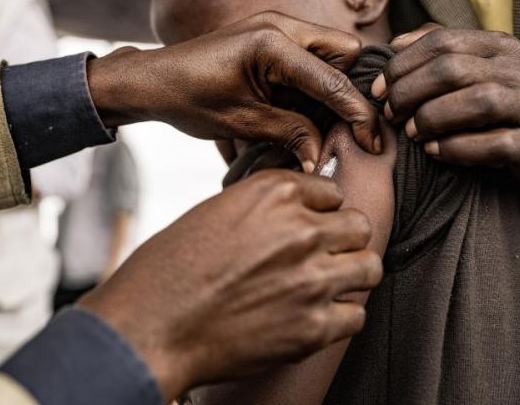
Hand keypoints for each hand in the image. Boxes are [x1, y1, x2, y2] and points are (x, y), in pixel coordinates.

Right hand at [79, 170, 381, 400]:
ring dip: (349, 275)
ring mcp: (312, 278)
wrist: (151, 326)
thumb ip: (265, 209)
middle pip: (358, 226)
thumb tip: (294, 216)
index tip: (312, 225)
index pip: (332, 192)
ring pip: (368, 267)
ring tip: (325, 285)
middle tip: (324, 255)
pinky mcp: (314, 327)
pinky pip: (355, 315)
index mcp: (274, 193)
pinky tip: (313, 316)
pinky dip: (339, 317)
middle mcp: (300, 230)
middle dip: (343, 240)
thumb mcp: (216, 211)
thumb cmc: (169, 270)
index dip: (321, 211)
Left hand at [87, 12, 381, 171]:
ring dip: (328, 85)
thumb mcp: (243, 122)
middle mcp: (280, 24)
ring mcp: (276, 26)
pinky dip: (311, 81)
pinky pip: (308, 54)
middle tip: (339, 125)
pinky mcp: (270, 35)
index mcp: (272, 43)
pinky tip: (296, 106)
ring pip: (329, 50)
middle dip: (347, 88)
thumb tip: (322, 156)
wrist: (153, 80)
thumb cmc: (189, 98)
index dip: (358, 114)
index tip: (373, 142)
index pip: (333, 79)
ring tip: (311, 119)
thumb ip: (291, 133)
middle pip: (343, 51)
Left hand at [372, 27, 519, 181]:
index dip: (401, 65)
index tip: (377, 89)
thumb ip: (436, 48)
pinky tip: (435, 151)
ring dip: (433, 118)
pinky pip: (497, 144)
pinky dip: (458, 148)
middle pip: (453, 70)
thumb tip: (394, 44)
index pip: (442, 41)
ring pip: (478, 102)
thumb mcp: (475, 64)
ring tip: (412, 133)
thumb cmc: (500, 95)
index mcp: (497, 45)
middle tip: (391, 114)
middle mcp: (517, 70)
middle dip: (410, 93)